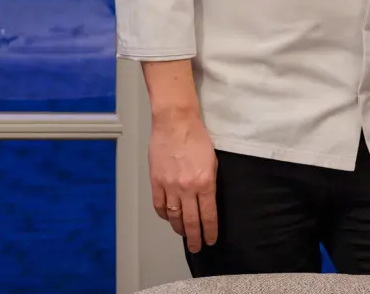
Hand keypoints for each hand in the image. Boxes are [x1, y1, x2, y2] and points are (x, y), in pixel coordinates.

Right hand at [148, 110, 218, 252]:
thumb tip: (208, 198)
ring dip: (179, 228)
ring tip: (184, 234)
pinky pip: (159, 206)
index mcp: (205, 182)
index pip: (208, 214)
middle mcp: (187, 188)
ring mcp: (169, 186)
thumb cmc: (197, 138)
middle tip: (197, 247)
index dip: (210, 230)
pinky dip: (164, 215)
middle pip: (191, 220)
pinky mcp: (156, 182)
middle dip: (195, 236)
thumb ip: (210, 181)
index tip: (211, 239)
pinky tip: (169, 219)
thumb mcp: (213, 160)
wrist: (175, 124)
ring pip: (174, 216)